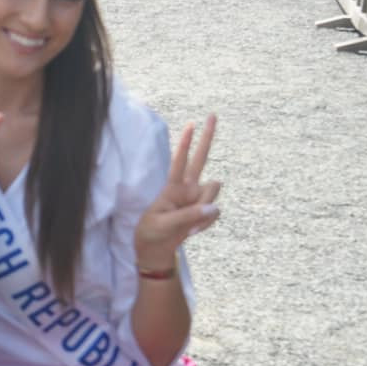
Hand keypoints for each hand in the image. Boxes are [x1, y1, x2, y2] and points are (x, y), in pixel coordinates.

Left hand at [135, 116, 221, 270]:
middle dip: (207, 138)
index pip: (179, 161)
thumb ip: (189, 216)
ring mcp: (197, 199)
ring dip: (204, 211)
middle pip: (200, 159)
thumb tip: (215, 208)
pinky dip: (206, 223)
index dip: (186, 144)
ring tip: (188, 227)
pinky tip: (193, 231)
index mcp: (171, 188)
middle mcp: (186, 188)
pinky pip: (214, 213)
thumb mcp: (164, 225)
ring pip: (213, 193)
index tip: (192, 124)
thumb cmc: (152, 234)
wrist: (157, 250)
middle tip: (213, 115)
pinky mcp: (204, 211)